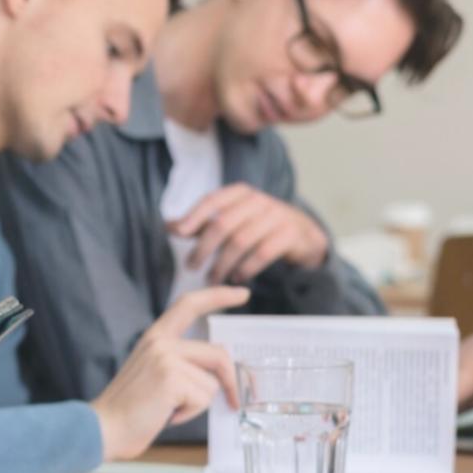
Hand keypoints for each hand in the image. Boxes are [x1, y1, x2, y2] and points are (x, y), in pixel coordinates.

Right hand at [90, 286, 249, 460]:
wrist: (104, 428)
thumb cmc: (131, 409)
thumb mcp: (154, 373)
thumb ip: (182, 363)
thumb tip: (221, 372)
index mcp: (155, 337)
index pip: (189, 305)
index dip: (218, 296)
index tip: (242, 293)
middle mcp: (161, 342)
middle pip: (218, 354)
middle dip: (232, 382)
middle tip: (233, 402)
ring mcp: (166, 358)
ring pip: (212, 382)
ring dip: (198, 403)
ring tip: (170, 409)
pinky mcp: (171, 378)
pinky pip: (203, 399)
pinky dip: (190, 413)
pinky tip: (166, 414)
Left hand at [169, 183, 328, 283]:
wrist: (302, 233)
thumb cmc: (258, 225)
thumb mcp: (232, 218)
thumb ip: (203, 223)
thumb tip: (170, 226)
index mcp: (240, 193)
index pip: (212, 201)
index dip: (193, 217)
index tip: (177, 233)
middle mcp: (258, 201)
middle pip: (224, 224)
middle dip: (204, 247)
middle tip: (191, 266)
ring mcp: (277, 216)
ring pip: (241, 241)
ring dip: (223, 263)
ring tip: (212, 279)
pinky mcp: (290, 235)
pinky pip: (262, 253)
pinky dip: (246, 268)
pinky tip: (237, 278)